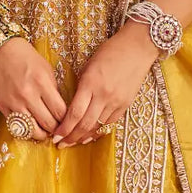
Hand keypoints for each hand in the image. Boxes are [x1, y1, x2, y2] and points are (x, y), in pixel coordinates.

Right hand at [0, 37, 66, 140]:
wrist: (0, 52)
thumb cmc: (26, 58)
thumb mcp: (46, 69)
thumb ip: (53, 89)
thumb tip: (60, 110)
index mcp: (42, 83)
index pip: (60, 111)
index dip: (66, 120)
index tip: (67, 121)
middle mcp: (28, 95)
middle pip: (48, 123)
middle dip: (56, 129)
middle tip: (58, 128)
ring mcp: (14, 102)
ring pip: (33, 130)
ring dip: (42, 134)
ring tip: (45, 131)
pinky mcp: (3, 107)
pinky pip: (18, 126)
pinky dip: (26, 129)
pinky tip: (31, 126)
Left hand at [51, 21, 159, 147]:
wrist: (137, 48)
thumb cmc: (110, 52)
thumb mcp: (89, 66)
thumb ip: (81, 87)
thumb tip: (72, 106)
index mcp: (90, 83)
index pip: (74, 113)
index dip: (64, 128)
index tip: (55, 136)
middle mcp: (103, 95)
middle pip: (84, 124)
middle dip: (71, 137)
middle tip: (61, 144)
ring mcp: (116, 101)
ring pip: (97, 126)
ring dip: (84, 137)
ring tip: (73, 143)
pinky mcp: (126, 104)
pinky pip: (110, 123)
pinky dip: (99, 131)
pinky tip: (90, 136)